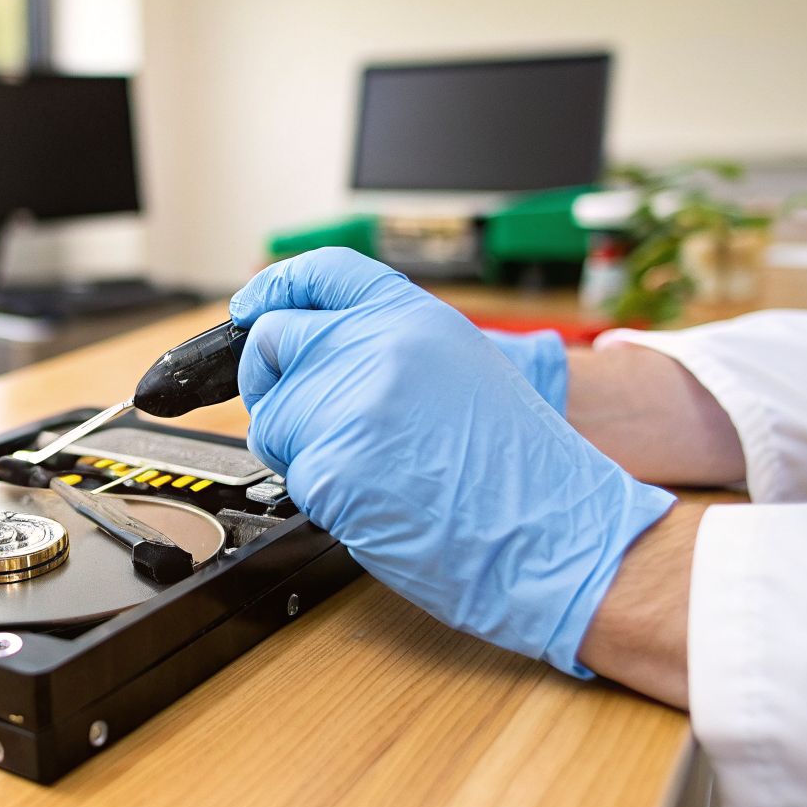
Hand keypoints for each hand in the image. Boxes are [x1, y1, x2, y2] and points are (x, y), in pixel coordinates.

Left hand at [229, 248, 674, 675]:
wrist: (553, 531)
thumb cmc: (518, 468)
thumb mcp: (462, 368)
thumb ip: (388, 345)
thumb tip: (316, 348)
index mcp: (412, 317)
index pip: (323, 274)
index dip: (278, 289)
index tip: (253, 309)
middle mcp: (375, 345)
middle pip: (274, 344)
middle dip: (276, 384)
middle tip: (314, 422)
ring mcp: (348, 402)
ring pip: (272, 418)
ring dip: (302, 450)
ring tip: (371, 471)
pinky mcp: (329, 463)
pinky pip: (293, 474)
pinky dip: (321, 496)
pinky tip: (375, 501)